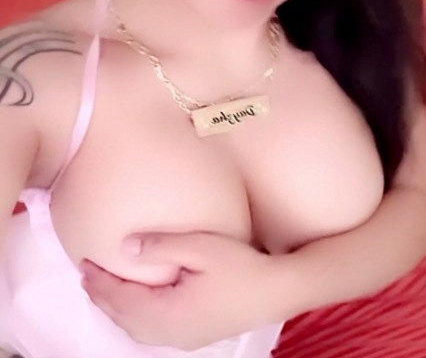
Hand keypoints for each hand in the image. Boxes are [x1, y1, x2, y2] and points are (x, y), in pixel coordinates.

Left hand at [81, 232, 283, 349]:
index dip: (99, 284)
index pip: (121, 301)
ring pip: (138, 329)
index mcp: (169, 314)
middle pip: (125, 319)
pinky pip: (153, 330)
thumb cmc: (242, 266)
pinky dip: (136, 315)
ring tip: (106, 288)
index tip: (83, 264)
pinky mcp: (197, 334)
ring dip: (119, 308)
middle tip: (86, 275)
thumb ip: (161, 246)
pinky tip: (139, 301)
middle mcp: (173, 332)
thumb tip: (124, 246)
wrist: (279, 291)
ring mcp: (186, 337)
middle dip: (103, 298)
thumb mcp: (201, 247)